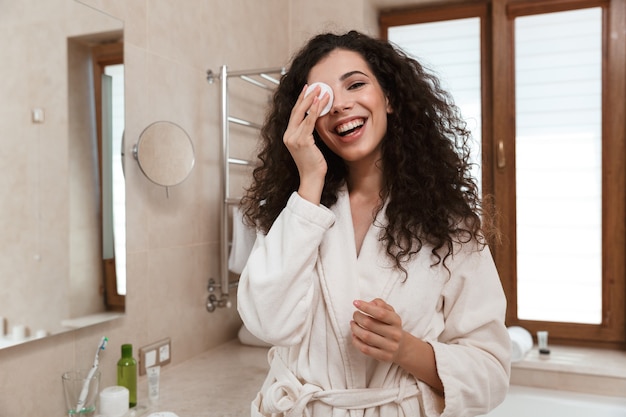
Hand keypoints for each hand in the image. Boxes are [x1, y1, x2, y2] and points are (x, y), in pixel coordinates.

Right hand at [283, 84, 331, 203]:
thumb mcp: (309, 146)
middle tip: (315, 85)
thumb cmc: (313, 164)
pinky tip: (320, 102)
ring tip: (321, 90)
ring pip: (302, 114)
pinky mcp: (302, 141)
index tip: (307, 90)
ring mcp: (294, 138)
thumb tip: (315, 120)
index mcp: (288, 136)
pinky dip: (315, 111)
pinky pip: (309, 122)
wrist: (311, 178)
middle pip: (296, 111)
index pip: (295, 114)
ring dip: (312, 100)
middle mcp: (288, 136)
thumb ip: (308, 133)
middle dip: (306, 96)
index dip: (301, 101)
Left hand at [351, 298, 404, 362]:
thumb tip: (369, 303)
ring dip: (355, 328)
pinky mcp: (384, 356)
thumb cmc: (390, 325)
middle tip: (355, 315)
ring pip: (366, 336)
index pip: (380, 313)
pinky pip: (365, 349)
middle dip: (358, 317)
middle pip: (370, 324)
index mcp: (396, 321)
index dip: (366, 307)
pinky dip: (356, 341)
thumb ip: (379, 304)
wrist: (400, 347)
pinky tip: (354, 335)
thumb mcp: (389, 312)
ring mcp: (390, 347)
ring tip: (352, 323)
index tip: (355, 303)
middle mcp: (395, 334)